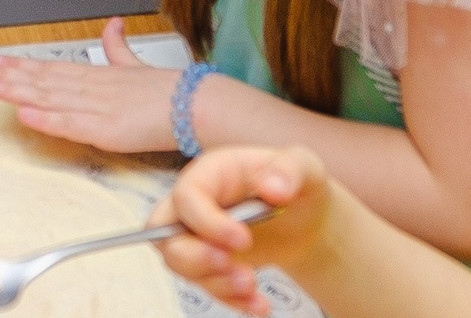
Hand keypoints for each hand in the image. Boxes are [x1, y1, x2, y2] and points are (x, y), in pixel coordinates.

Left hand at [0, 20, 177, 153]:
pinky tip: (24, 114)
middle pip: (41, 80)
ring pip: (47, 97)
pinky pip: (70, 124)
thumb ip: (118, 48)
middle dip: (6, 75)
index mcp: (95, 74)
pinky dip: (46, 119)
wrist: (196, 104)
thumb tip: (112, 24)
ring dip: (15, 91)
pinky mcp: (105, 130)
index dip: (19, 65)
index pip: (49, 68)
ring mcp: (95, 107)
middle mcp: (89, 87)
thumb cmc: (168, 90)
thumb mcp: (137, 64)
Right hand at [152, 146, 337, 316]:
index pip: (186, 196)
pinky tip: (258, 304)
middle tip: (233, 266)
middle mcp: (195, 203)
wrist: (307, 220)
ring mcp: (198, 234)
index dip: (206, 222)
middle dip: (193, 256)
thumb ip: (290, 169)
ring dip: (213, 282)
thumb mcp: (305, 167)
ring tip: (252, 285)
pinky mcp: (210, 262)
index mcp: (211, 173)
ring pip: (178, 262)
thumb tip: (272, 189)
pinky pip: (204, 284)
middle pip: (163, 230)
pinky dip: (230, 299)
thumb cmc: (298, 185)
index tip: (243, 240)